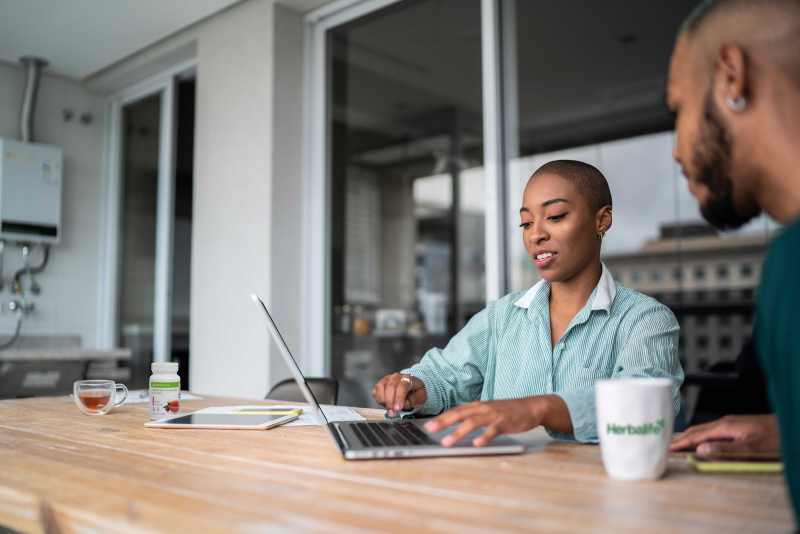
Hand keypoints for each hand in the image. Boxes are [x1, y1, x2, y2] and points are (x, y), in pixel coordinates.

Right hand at [372, 373, 426, 415]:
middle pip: (390, 386)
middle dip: (390, 401)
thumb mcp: (421, 397)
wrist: (411, 386)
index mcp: (408, 378)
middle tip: (392, 412)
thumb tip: (404, 404)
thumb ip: (413, 400)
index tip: (398, 408)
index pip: (402, 386)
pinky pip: (375, 391)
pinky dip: (378, 399)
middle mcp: (396, 377)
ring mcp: (387, 379)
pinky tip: (385, 404)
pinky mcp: (380, 384)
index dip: (399, 398)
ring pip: (380, 387)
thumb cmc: (415, 392)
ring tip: (389, 409)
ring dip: (383, 400)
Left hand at [424, 396, 558, 446]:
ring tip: (446, 442)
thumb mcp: (488, 411)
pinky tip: (477, 444)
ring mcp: (493, 415)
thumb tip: (457, 425)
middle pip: (460, 414)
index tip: (428, 425)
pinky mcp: (505, 423)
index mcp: (477, 406)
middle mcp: (483, 408)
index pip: (456, 411)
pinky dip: (484, 437)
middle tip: (430, 430)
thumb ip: (474, 416)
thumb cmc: (508, 411)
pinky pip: (493, 430)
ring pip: (472, 422)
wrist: (531, 406)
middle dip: (443, 422)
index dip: (442, 417)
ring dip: (458, 432)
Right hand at [670, 414, 779, 456]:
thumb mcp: (751, 448)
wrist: (790, 428)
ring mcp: (730, 423)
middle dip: (680, 437)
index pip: (696, 435)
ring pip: (703, 429)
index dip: (681, 442)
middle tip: (666, 446)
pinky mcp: (736, 426)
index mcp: (725, 426)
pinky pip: (711, 431)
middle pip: (697, 430)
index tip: (667, 448)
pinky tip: (700, 440)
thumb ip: (725, 449)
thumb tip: (700, 450)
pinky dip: (700, 436)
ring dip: (689, 436)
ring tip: (677, 443)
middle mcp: (725, 422)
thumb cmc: (775, 438)